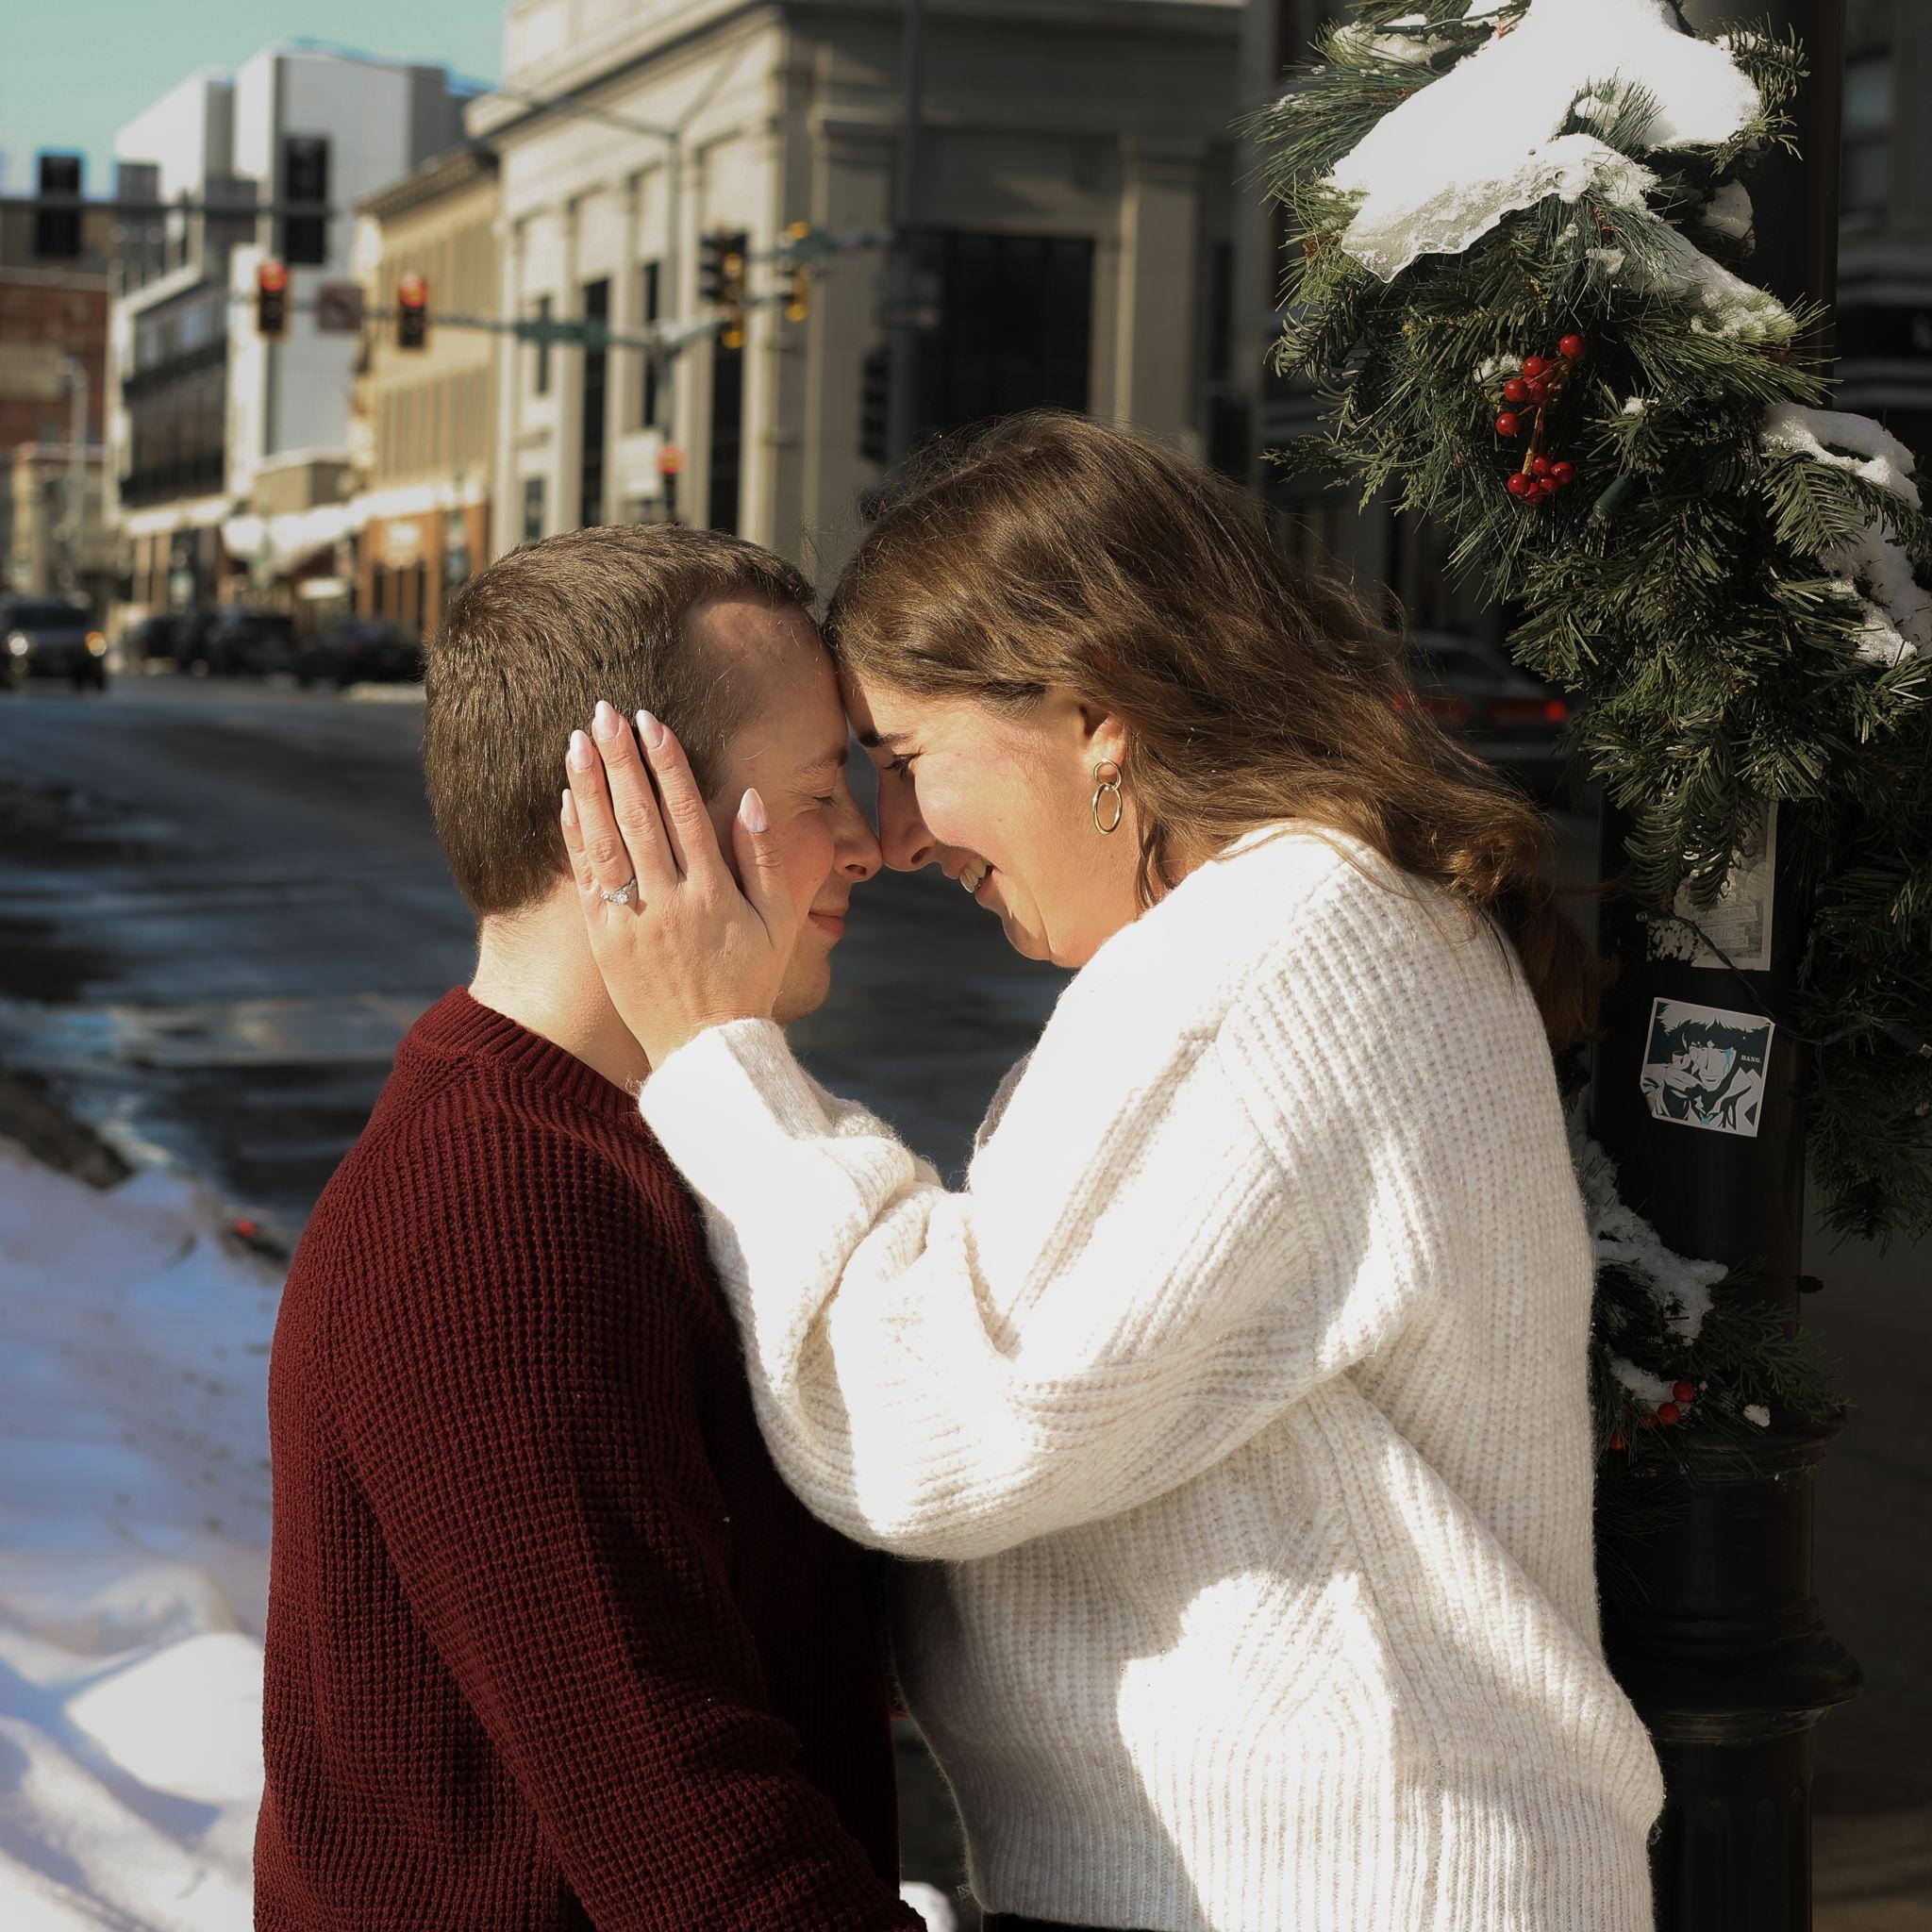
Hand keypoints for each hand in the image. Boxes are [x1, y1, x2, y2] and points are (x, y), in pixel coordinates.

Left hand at [560, 702, 801, 1067]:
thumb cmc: (747, 984)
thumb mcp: (778, 926)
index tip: (652, 723)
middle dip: (621, 760)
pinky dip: (575, 836)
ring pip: (605, 841)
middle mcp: (669, 902)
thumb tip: (751, 799)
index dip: (667, 764)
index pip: (685, 813)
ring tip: (577, 740)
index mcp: (713, 894)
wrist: (705, 1052)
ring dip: (589, 786)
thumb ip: (767, 861)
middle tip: (604, 712)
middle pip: (639, 816)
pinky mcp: (604, 940)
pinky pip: (587, 878)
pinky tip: (568, 797)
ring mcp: (631, 921)